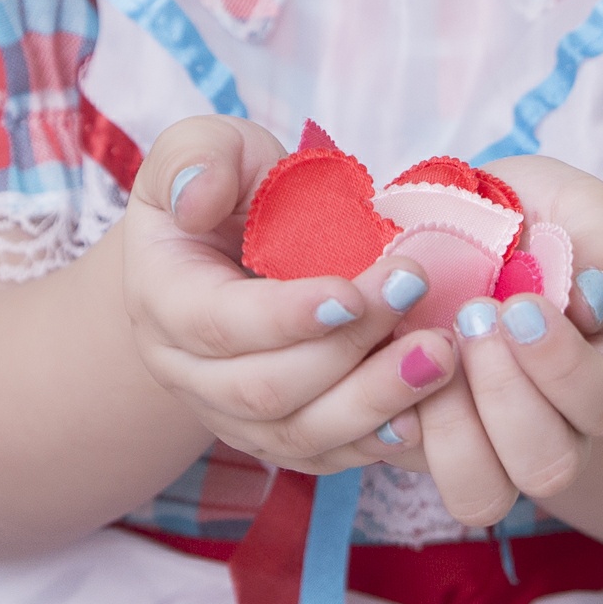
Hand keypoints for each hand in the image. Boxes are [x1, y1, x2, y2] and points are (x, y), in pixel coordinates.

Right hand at [122, 116, 455, 473]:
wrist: (230, 249)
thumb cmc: (229, 189)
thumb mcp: (207, 147)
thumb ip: (198, 157)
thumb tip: (196, 199)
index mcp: (162, 299)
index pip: (218, 324)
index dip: (288, 315)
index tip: (356, 290)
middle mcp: (188, 372)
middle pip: (265, 388)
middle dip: (347, 349)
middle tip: (416, 294)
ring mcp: (232, 414)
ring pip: (299, 434)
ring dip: (375, 400)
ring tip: (440, 355)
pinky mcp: (278, 434)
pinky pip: (325, 456)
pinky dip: (376, 440)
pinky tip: (427, 411)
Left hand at [390, 155, 602, 525]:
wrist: (449, 229)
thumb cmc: (526, 220)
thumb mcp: (574, 204)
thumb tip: (595, 301)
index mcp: (601, 375)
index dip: (562, 365)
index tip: (520, 305)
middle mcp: (550, 428)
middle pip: (549, 467)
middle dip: (505, 395)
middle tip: (472, 318)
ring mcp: (480, 444)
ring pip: (480, 493)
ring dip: (450, 428)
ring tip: (426, 352)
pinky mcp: (416, 442)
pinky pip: (402, 465)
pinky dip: (388, 421)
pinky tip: (383, 366)